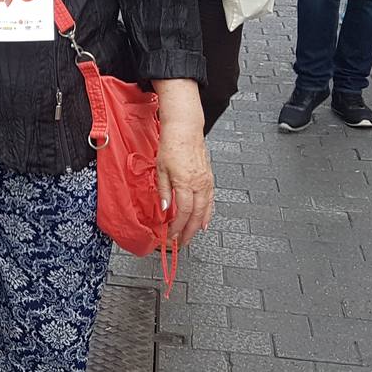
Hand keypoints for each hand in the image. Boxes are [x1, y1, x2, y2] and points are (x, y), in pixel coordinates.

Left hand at [156, 119, 213, 245]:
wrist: (185, 130)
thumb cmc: (172, 145)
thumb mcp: (161, 170)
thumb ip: (163, 191)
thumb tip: (163, 209)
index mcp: (185, 183)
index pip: (182, 212)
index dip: (177, 227)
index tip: (170, 234)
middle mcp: (199, 184)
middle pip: (196, 215)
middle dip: (189, 231)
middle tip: (182, 242)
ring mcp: (207, 181)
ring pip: (206, 210)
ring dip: (199, 225)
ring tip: (192, 235)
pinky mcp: (210, 178)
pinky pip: (211, 200)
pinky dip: (208, 213)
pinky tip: (204, 219)